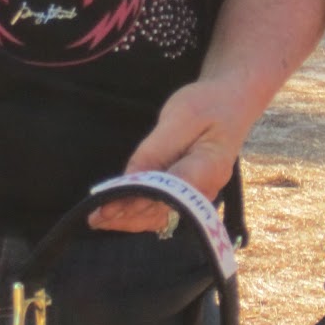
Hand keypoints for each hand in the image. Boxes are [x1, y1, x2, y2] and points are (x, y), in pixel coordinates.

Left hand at [88, 77, 239, 233]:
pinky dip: (139, 215)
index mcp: (208, 168)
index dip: (136, 203)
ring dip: (129, 220)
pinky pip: (164, 210)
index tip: (107, 209)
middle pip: (162, 210)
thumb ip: (156, 150)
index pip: (167, 192)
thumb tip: (132, 179)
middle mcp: (205, 189)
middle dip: (126, 216)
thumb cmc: (207, 105)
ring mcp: (198, 195)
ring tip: (98, 221)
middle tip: (94, 219)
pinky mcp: (189, 193)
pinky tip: (117, 216)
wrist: (230, 103)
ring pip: (161, 216)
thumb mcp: (181, 117)